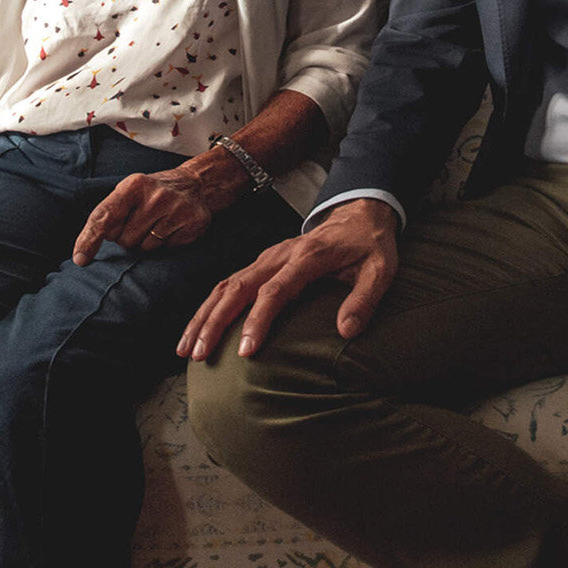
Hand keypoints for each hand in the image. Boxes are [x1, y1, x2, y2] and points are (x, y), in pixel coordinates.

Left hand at [72, 166, 215, 264]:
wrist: (195, 185)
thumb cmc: (151, 192)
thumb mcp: (128, 192)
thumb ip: (108, 214)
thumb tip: (86, 249)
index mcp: (133, 186)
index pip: (104, 217)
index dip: (89, 239)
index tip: (80, 259)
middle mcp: (155, 197)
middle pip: (124, 240)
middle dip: (127, 237)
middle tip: (139, 221)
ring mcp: (176, 210)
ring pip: (145, 248)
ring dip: (145, 242)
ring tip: (155, 224)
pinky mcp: (193, 224)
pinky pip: (166, 250)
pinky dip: (164, 244)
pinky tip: (170, 228)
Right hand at [176, 197, 398, 361]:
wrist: (360, 212)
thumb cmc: (369, 245)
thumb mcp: (380, 269)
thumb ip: (364, 299)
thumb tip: (345, 332)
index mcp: (307, 257)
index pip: (275, 291)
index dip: (258, 321)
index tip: (246, 351)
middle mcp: (279, 255)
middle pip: (238, 288)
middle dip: (214, 322)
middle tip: (199, 355)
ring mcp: (268, 257)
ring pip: (226, 285)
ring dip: (204, 315)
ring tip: (186, 348)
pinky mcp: (263, 263)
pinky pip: (229, 283)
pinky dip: (210, 306)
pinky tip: (198, 328)